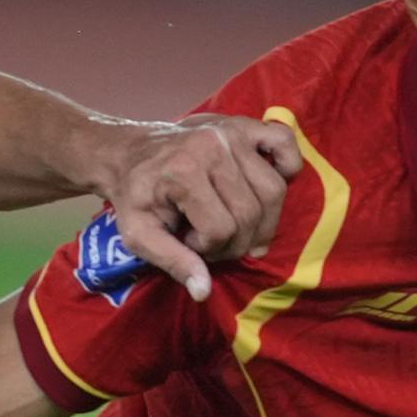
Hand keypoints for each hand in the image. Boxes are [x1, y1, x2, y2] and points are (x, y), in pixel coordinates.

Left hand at [98, 113, 298, 298]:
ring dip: (260, 219)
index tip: (187, 241)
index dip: (208, 248)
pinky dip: (287, 166)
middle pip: (250, 213)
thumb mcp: (140, 235)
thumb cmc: (136, 197)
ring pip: (273, 190)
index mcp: (184, 171)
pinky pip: (285, 142)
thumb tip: (203, 291)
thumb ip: (172, 262)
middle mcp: (213, 147)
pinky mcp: (244, 124)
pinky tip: (264, 188)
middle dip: (235, 240)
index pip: (221, 229)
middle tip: (211, 238)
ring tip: (232, 221)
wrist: (129, 153)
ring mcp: (232, 132)